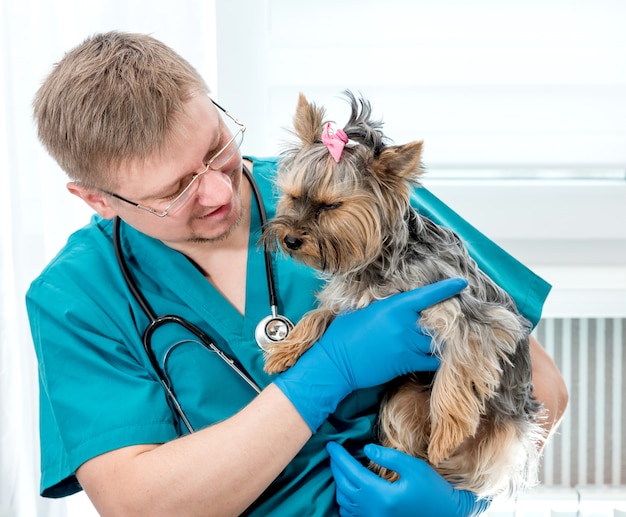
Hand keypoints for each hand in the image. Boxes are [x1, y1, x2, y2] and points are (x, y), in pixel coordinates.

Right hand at [274, 278, 466, 430]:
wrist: (335, 363)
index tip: (462, 283)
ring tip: (453, 337)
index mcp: (392, 307)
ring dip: (445, 340)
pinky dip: (438, 359)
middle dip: (448, 320)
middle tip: (457, 317)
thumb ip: (379, 304)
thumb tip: (391, 298)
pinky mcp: (405, 363)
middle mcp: (403, 325)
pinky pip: (432, 361)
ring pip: (437, 342)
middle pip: (437, 321)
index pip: (426, 295)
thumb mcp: (359, 310)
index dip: (446, 288)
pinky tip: (440, 356)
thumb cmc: (342, 334)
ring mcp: (406, 345)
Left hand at [327, 442, 490, 516]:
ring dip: (339, 482)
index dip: (339, 457)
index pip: (351, 472)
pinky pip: (351, 513)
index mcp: (381, 495)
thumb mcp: (414, 468)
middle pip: (344, 486)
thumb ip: (389, 457)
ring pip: (344, 501)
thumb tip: (366, 449)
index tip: (330, 444)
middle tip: (333, 452)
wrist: (445, 515)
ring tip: (339, 467)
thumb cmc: (433, 491)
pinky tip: (347, 490)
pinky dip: (344, 500)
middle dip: (336, 467)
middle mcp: (373, 510)